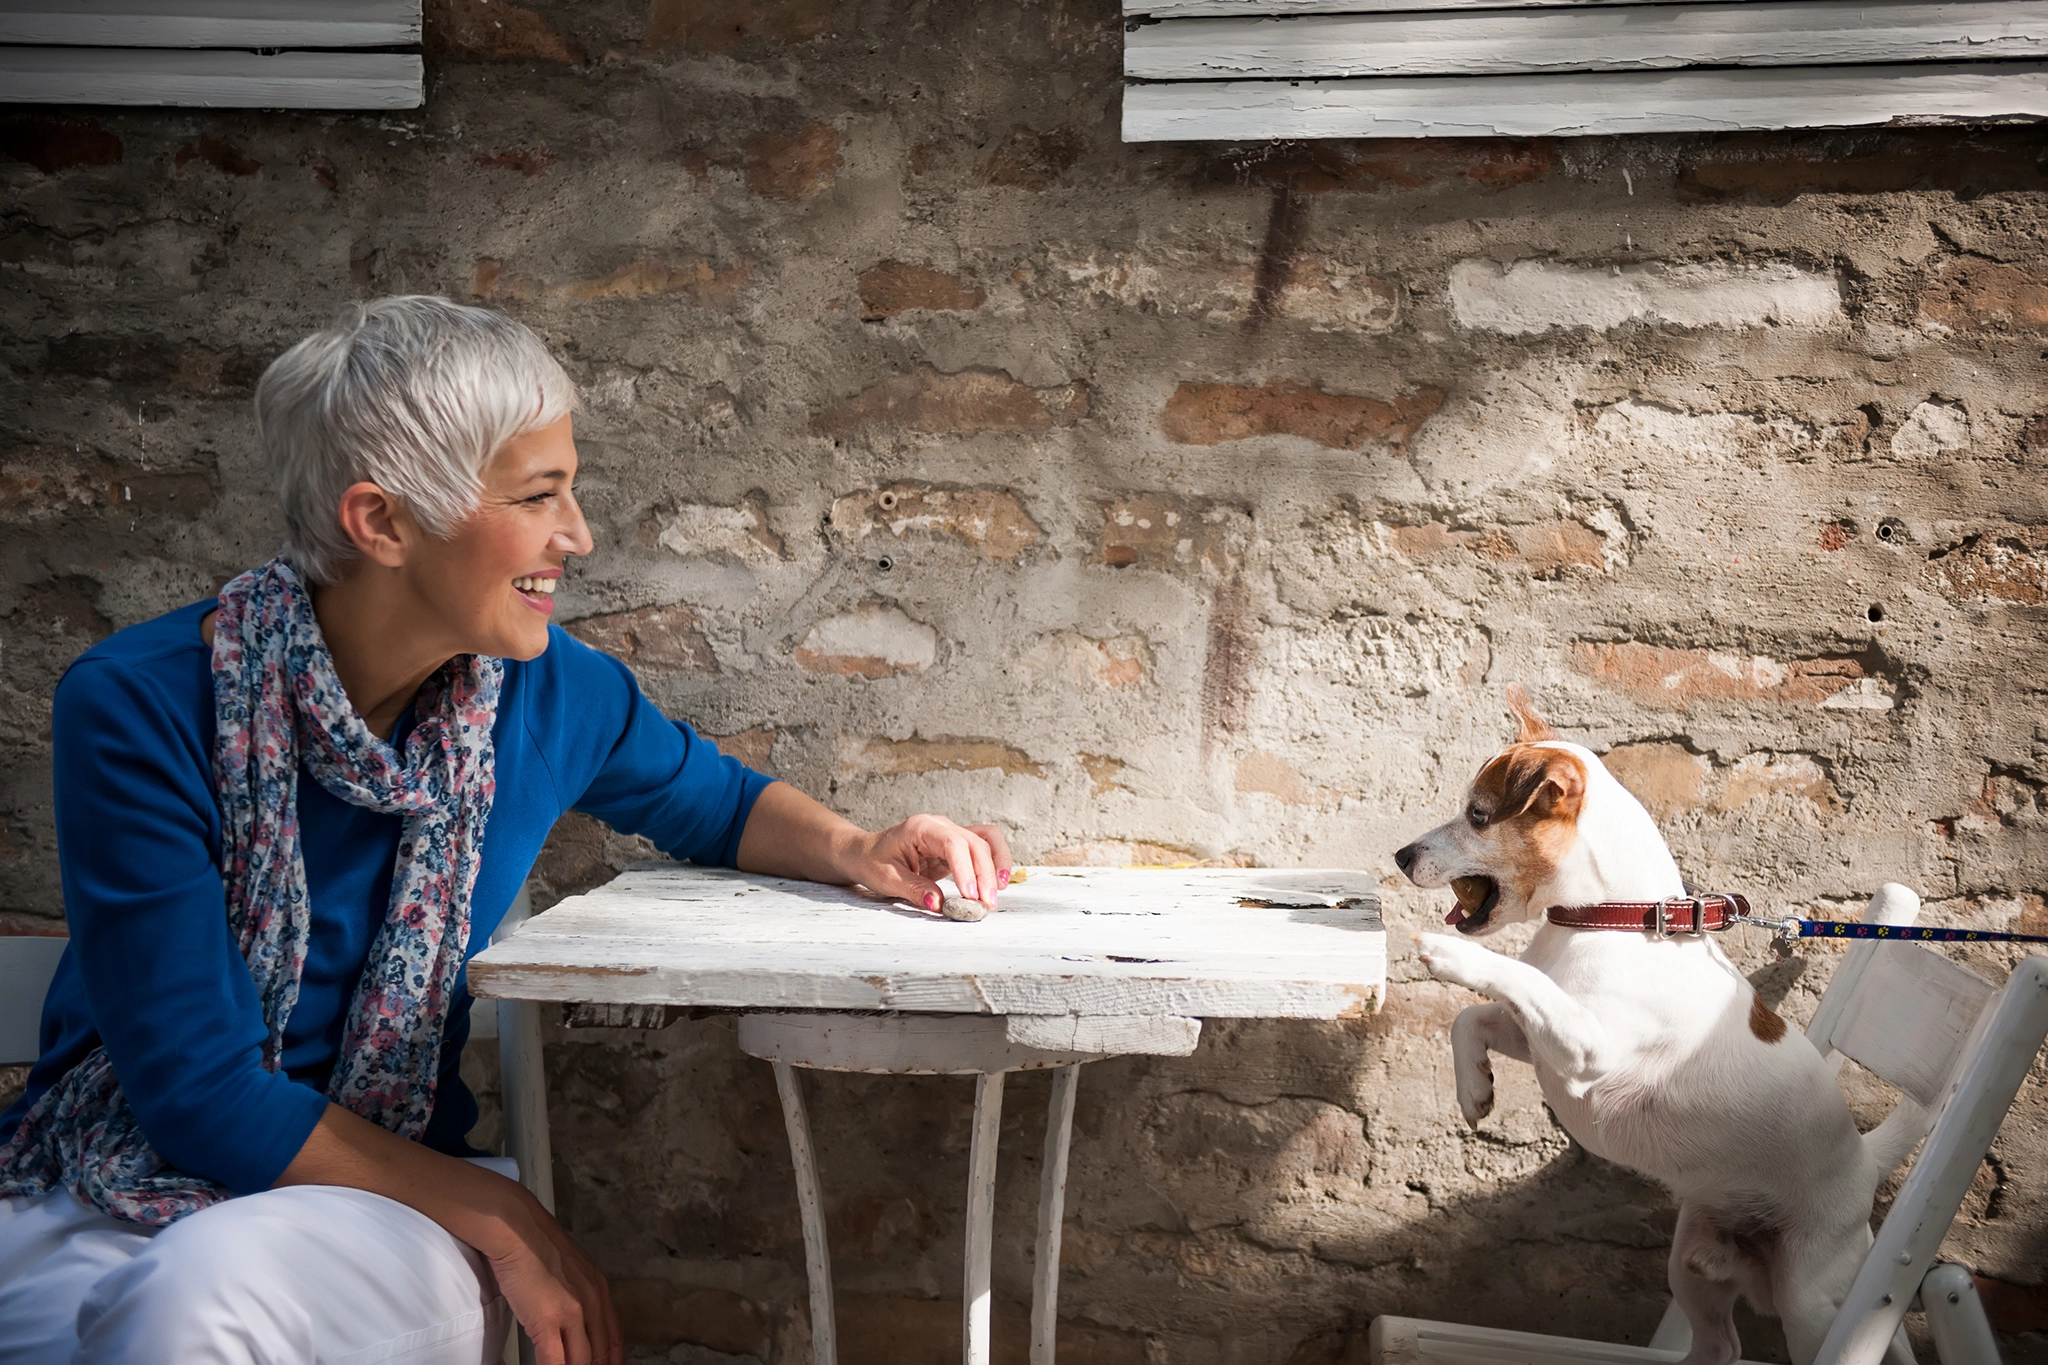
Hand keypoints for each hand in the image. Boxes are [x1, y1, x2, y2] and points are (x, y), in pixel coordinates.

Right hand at [483, 1187, 622, 1364]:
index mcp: (599, 1291)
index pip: (614, 1337)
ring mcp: (572, 1313)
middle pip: (601, 1353)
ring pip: (582, 1361)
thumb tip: (571, 1318)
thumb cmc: (535, 1245)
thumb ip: (577, 1295)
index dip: (612, 1360)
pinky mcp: (548, 1320)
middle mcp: (593, 1303)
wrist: (517, 1230)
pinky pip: (555, 1361)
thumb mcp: (571, 1269)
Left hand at [844, 813, 1012, 912]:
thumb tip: (939, 903)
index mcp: (921, 827)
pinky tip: (998, 882)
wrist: (865, 853)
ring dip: (996, 865)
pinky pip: (983, 849)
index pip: (953, 844)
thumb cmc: (873, 861)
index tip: (970, 895)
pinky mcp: (956, 846)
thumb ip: (914, 889)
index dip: (965, 870)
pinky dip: (994, 863)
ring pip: (986, 841)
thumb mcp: (887, 879)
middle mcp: (940, 825)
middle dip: (985, 874)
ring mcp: (951, 833)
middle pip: (976, 843)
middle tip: (985, 905)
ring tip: (997, 893)